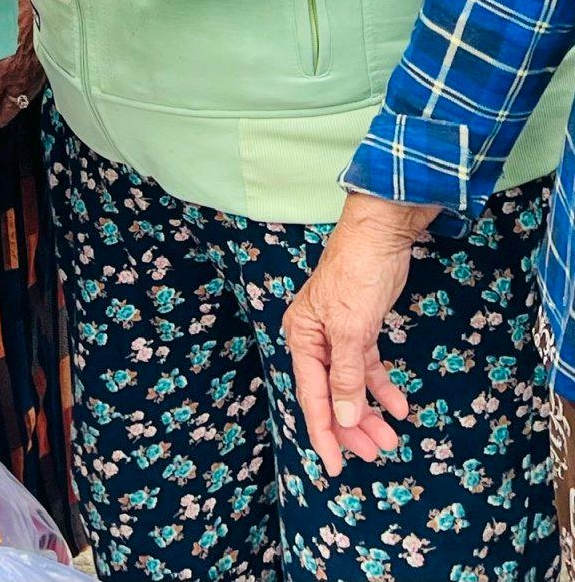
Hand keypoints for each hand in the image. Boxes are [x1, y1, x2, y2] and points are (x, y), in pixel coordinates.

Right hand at [285, 192, 433, 475]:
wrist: (380, 235)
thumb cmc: (356, 275)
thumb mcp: (351, 329)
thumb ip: (346, 375)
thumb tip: (342, 415)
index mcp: (302, 337)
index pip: (312, 395)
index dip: (324, 433)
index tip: (335, 467)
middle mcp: (315, 339)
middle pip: (331, 394)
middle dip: (353, 425)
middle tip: (378, 453)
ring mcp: (338, 335)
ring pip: (351, 385)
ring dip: (370, 411)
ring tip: (392, 437)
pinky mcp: (361, 330)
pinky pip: (368, 369)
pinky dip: (382, 387)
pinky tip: (400, 407)